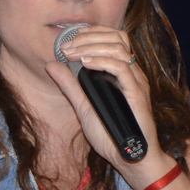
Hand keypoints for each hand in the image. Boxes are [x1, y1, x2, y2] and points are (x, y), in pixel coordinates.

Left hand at [45, 25, 170, 186]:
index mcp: (123, 72)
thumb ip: (69, 85)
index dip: (91, 33)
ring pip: (120, 49)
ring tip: (72, 53)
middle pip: (117, 37)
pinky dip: (103, 61)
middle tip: (66, 47)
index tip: (68, 40)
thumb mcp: (82, 106)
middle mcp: (132, 73)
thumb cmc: (110, 134)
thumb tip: (51, 64)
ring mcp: (136, 82)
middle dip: (88, 37)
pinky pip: (123, 69)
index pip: (113, 38)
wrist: (129, 157)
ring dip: (92, 46)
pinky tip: (86, 63)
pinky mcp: (137, 94)